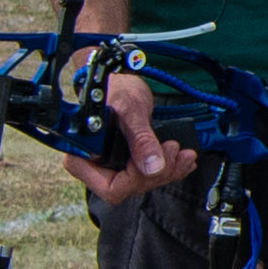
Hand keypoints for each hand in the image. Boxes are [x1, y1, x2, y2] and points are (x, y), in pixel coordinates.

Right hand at [66, 66, 202, 207]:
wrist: (120, 81)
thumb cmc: (116, 90)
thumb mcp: (129, 111)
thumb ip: (140, 139)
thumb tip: (153, 167)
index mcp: (82, 157)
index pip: (111, 187)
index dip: (136, 178)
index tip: (155, 158)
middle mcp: (94, 167)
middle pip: (129, 187)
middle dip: (158, 172)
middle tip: (175, 149)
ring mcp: (110, 166)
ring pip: (142, 183)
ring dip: (168, 170)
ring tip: (185, 154)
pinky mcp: (126, 162)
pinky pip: (148, 174)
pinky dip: (169, 167)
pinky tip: (183, 159)